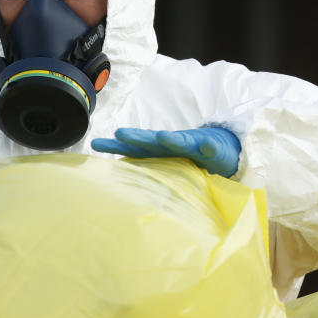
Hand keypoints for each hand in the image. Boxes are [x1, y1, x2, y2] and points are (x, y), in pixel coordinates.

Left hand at [91, 126, 240, 176]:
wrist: (222, 148)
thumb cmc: (188, 157)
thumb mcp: (163, 163)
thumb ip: (143, 170)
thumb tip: (114, 183)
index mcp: (158, 150)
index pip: (133, 148)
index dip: (115, 146)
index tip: (95, 144)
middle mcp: (172, 144)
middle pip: (151, 141)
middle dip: (136, 137)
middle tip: (120, 133)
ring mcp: (193, 145)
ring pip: (181, 141)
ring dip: (172, 138)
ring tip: (164, 136)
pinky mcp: (214, 149)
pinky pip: (212, 148)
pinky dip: (210, 147)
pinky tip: (208, 146)